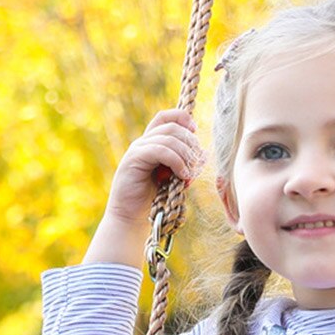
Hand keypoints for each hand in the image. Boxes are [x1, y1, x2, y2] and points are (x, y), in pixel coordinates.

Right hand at [84, 109, 204, 264]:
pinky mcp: (134, 160)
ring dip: (185, 155)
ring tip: (190, 174)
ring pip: (169, 138)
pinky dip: (176, 162)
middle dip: (190, 143)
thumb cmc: (153, 200)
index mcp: (151, 143)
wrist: (130, 217)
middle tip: (197, 163)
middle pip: (172, 127)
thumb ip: (185, 165)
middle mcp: (143, 142)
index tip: (195, 132)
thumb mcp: (174, 179)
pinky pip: (161, 151)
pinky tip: (182, 176)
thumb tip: (204, 155)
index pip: (166, 117)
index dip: (183, 118)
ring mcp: (138, 150)